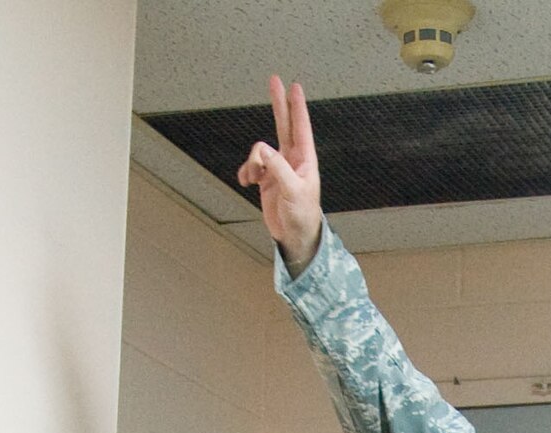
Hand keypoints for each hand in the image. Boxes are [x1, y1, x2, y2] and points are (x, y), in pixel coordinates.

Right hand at [236, 75, 322, 275]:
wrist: (294, 236)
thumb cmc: (302, 214)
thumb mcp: (293, 190)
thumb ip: (278, 167)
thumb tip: (261, 149)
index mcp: (304, 158)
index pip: (300, 126)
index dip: (296, 106)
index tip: (294, 86)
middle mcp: (291, 159)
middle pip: (283, 124)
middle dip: (278, 104)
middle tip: (274, 79)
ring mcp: (277, 168)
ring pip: (259, 150)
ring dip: (252, 162)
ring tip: (254, 178)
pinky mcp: (266, 179)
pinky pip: (250, 166)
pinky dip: (246, 172)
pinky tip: (246, 182)